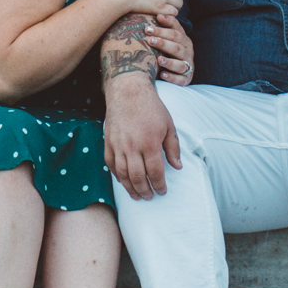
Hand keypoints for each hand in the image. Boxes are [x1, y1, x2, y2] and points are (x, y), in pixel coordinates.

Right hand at [104, 78, 181, 198]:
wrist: (128, 91)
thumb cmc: (151, 107)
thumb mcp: (168, 125)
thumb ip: (173, 148)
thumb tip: (178, 166)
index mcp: (150, 143)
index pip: (155, 172)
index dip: (159, 185)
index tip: (162, 191)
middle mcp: (132, 147)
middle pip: (138, 177)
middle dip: (145, 191)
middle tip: (150, 197)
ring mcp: (118, 145)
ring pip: (122, 174)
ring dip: (130, 188)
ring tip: (137, 196)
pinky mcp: (108, 142)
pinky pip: (111, 164)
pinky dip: (117, 176)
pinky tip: (123, 181)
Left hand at [146, 9, 194, 84]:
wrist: (181, 70)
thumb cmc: (171, 50)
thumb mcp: (171, 37)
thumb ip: (167, 25)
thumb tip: (159, 14)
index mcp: (184, 40)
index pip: (175, 33)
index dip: (162, 30)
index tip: (148, 28)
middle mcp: (187, 52)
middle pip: (176, 47)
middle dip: (163, 43)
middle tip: (149, 40)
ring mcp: (188, 66)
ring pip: (180, 64)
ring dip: (169, 62)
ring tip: (158, 60)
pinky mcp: (186, 79)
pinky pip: (180, 79)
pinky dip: (172, 77)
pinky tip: (162, 74)